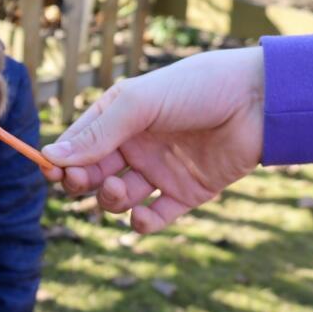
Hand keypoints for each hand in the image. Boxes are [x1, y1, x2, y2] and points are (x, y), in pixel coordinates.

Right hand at [40, 47, 265, 233]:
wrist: (260, 101)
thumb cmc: (198, 88)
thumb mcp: (140, 103)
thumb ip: (98, 133)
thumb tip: (52, 156)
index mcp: (119, 119)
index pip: (78, 144)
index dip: (61, 160)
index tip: (52, 172)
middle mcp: (136, 146)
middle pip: (92, 175)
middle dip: (82, 182)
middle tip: (85, 181)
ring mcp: (160, 170)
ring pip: (119, 199)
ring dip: (110, 200)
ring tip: (118, 190)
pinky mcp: (187, 193)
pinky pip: (156, 216)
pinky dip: (144, 223)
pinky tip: (143, 217)